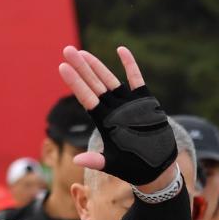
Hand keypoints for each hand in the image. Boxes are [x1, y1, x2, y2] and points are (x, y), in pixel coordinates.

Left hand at [58, 45, 176, 188]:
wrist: (156, 169)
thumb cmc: (133, 168)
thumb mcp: (113, 164)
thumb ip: (96, 160)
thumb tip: (77, 161)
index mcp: (104, 122)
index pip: (86, 98)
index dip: (75, 82)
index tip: (62, 67)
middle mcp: (114, 110)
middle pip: (94, 84)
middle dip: (81, 67)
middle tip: (67, 50)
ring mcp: (128, 105)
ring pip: (110, 80)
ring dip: (98, 66)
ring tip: (83, 53)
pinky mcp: (144, 102)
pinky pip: (136, 79)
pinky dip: (130, 65)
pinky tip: (121, 50)